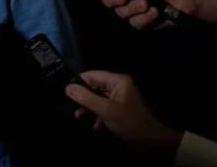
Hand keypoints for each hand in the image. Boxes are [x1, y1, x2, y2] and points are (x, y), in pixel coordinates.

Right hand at [65, 71, 181, 157]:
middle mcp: (118, 86)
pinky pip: (103, 106)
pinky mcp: (119, 109)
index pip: (93, 75)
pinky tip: (95, 124)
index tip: (66, 91)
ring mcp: (119, 97)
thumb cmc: (130, 123)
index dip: (79, 82)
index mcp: (118, 81)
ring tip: (79, 115)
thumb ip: (86, 98)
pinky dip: (97, 114)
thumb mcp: (106, 110)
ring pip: (97, 97)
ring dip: (89, 107)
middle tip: (72, 105)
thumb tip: (68, 88)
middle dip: (83, 97)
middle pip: (94, 86)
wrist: (150, 141)